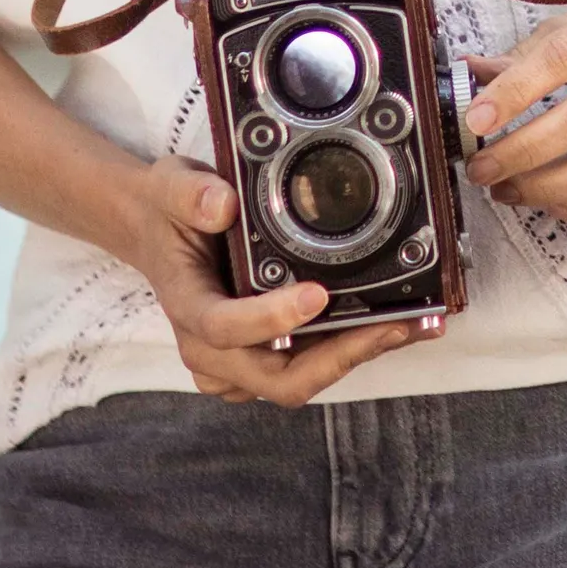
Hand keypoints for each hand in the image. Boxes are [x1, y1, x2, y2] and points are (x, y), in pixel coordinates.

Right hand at [111, 155, 430, 405]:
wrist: (157, 228)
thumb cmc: (167, 212)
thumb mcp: (169, 186)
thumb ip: (191, 194)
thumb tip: (223, 203)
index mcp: (187, 305)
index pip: (224, 328)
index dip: (270, 320)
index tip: (316, 295)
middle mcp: (208, 347)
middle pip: (275, 378)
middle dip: (338, 357)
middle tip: (391, 325)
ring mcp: (234, 361)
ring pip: (297, 380)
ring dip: (353, 358)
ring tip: (409, 325)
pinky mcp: (259, 359)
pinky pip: (305, 369)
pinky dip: (349, 352)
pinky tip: (392, 326)